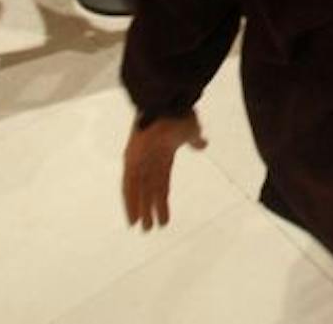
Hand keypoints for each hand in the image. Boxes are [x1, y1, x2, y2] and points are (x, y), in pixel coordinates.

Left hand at [121, 112, 205, 230]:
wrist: (167, 104)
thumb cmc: (179, 115)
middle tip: (150, 229)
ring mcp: (139, 161)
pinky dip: (130, 202)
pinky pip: (128, 185)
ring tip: (143, 227)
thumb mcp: (191, 131)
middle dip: (150, 209)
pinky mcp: (131, 160)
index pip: (162, 183)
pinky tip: (132, 216)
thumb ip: (195, 140)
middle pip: (149, 190)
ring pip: (139, 191)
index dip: (162, 201)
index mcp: (164, 155)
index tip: (164, 218)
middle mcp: (149, 160)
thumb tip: (203, 143)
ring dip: (140, 209)